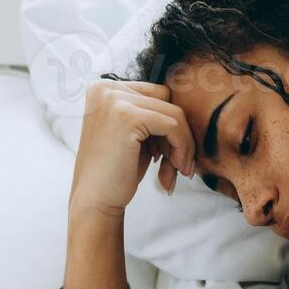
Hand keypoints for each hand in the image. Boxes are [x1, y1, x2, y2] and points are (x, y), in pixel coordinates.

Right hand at [70, 80, 195, 217]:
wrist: (95, 199)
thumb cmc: (117, 170)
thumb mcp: (136, 135)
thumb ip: (155, 116)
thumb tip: (193, 108)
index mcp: (105, 89)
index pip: (158, 95)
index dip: (171, 125)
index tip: (169, 154)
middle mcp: (106, 89)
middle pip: (168, 102)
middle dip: (178, 135)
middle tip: (177, 165)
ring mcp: (114, 100)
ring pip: (175, 114)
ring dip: (183, 145)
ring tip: (178, 170)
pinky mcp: (127, 117)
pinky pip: (174, 126)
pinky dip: (182, 148)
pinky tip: (175, 168)